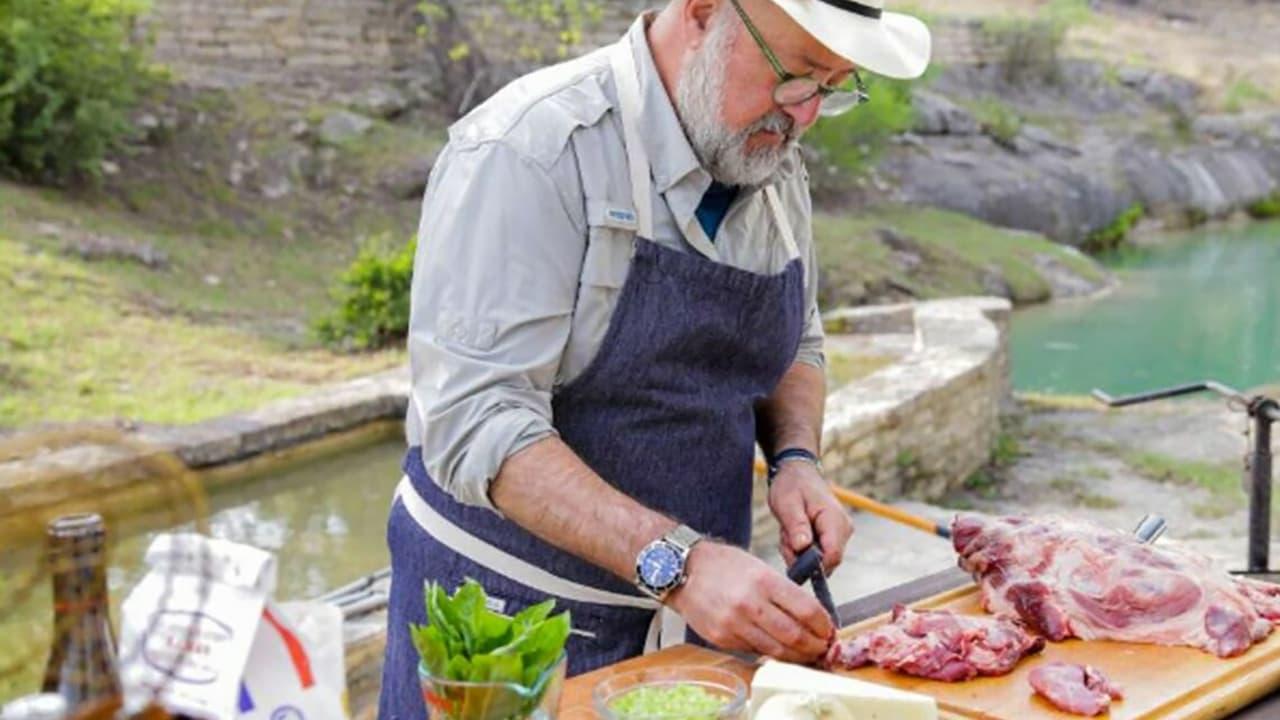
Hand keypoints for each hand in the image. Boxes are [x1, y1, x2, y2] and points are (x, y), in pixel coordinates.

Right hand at [668, 542, 833, 662]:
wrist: (682, 570)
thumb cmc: (723, 565)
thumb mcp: (758, 566)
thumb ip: (783, 591)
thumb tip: (810, 617)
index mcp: (764, 581)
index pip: (806, 610)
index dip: (824, 625)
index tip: (829, 629)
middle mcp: (750, 604)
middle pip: (795, 635)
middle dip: (815, 645)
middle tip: (823, 647)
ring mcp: (734, 624)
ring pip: (776, 649)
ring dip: (797, 655)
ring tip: (806, 653)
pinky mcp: (721, 638)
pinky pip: (754, 651)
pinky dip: (771, 652)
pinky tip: (778, 649)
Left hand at [769, 461, 853, 573]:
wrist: (798, 473)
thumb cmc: (792, 485)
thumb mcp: (787, 502)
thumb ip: (796, 525)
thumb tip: (803, 547)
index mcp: (834, 519)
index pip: (833, 555)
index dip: (812, 564)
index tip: (791, 551)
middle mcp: (844, 529)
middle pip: (825, 562)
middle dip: (801, 556)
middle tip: (785, 535)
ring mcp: (840, 534)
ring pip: (820, 561)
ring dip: (798, 552)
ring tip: (788, 530)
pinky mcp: (834, 538)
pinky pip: (818, 555)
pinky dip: (801, 549)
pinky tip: (793, 533)